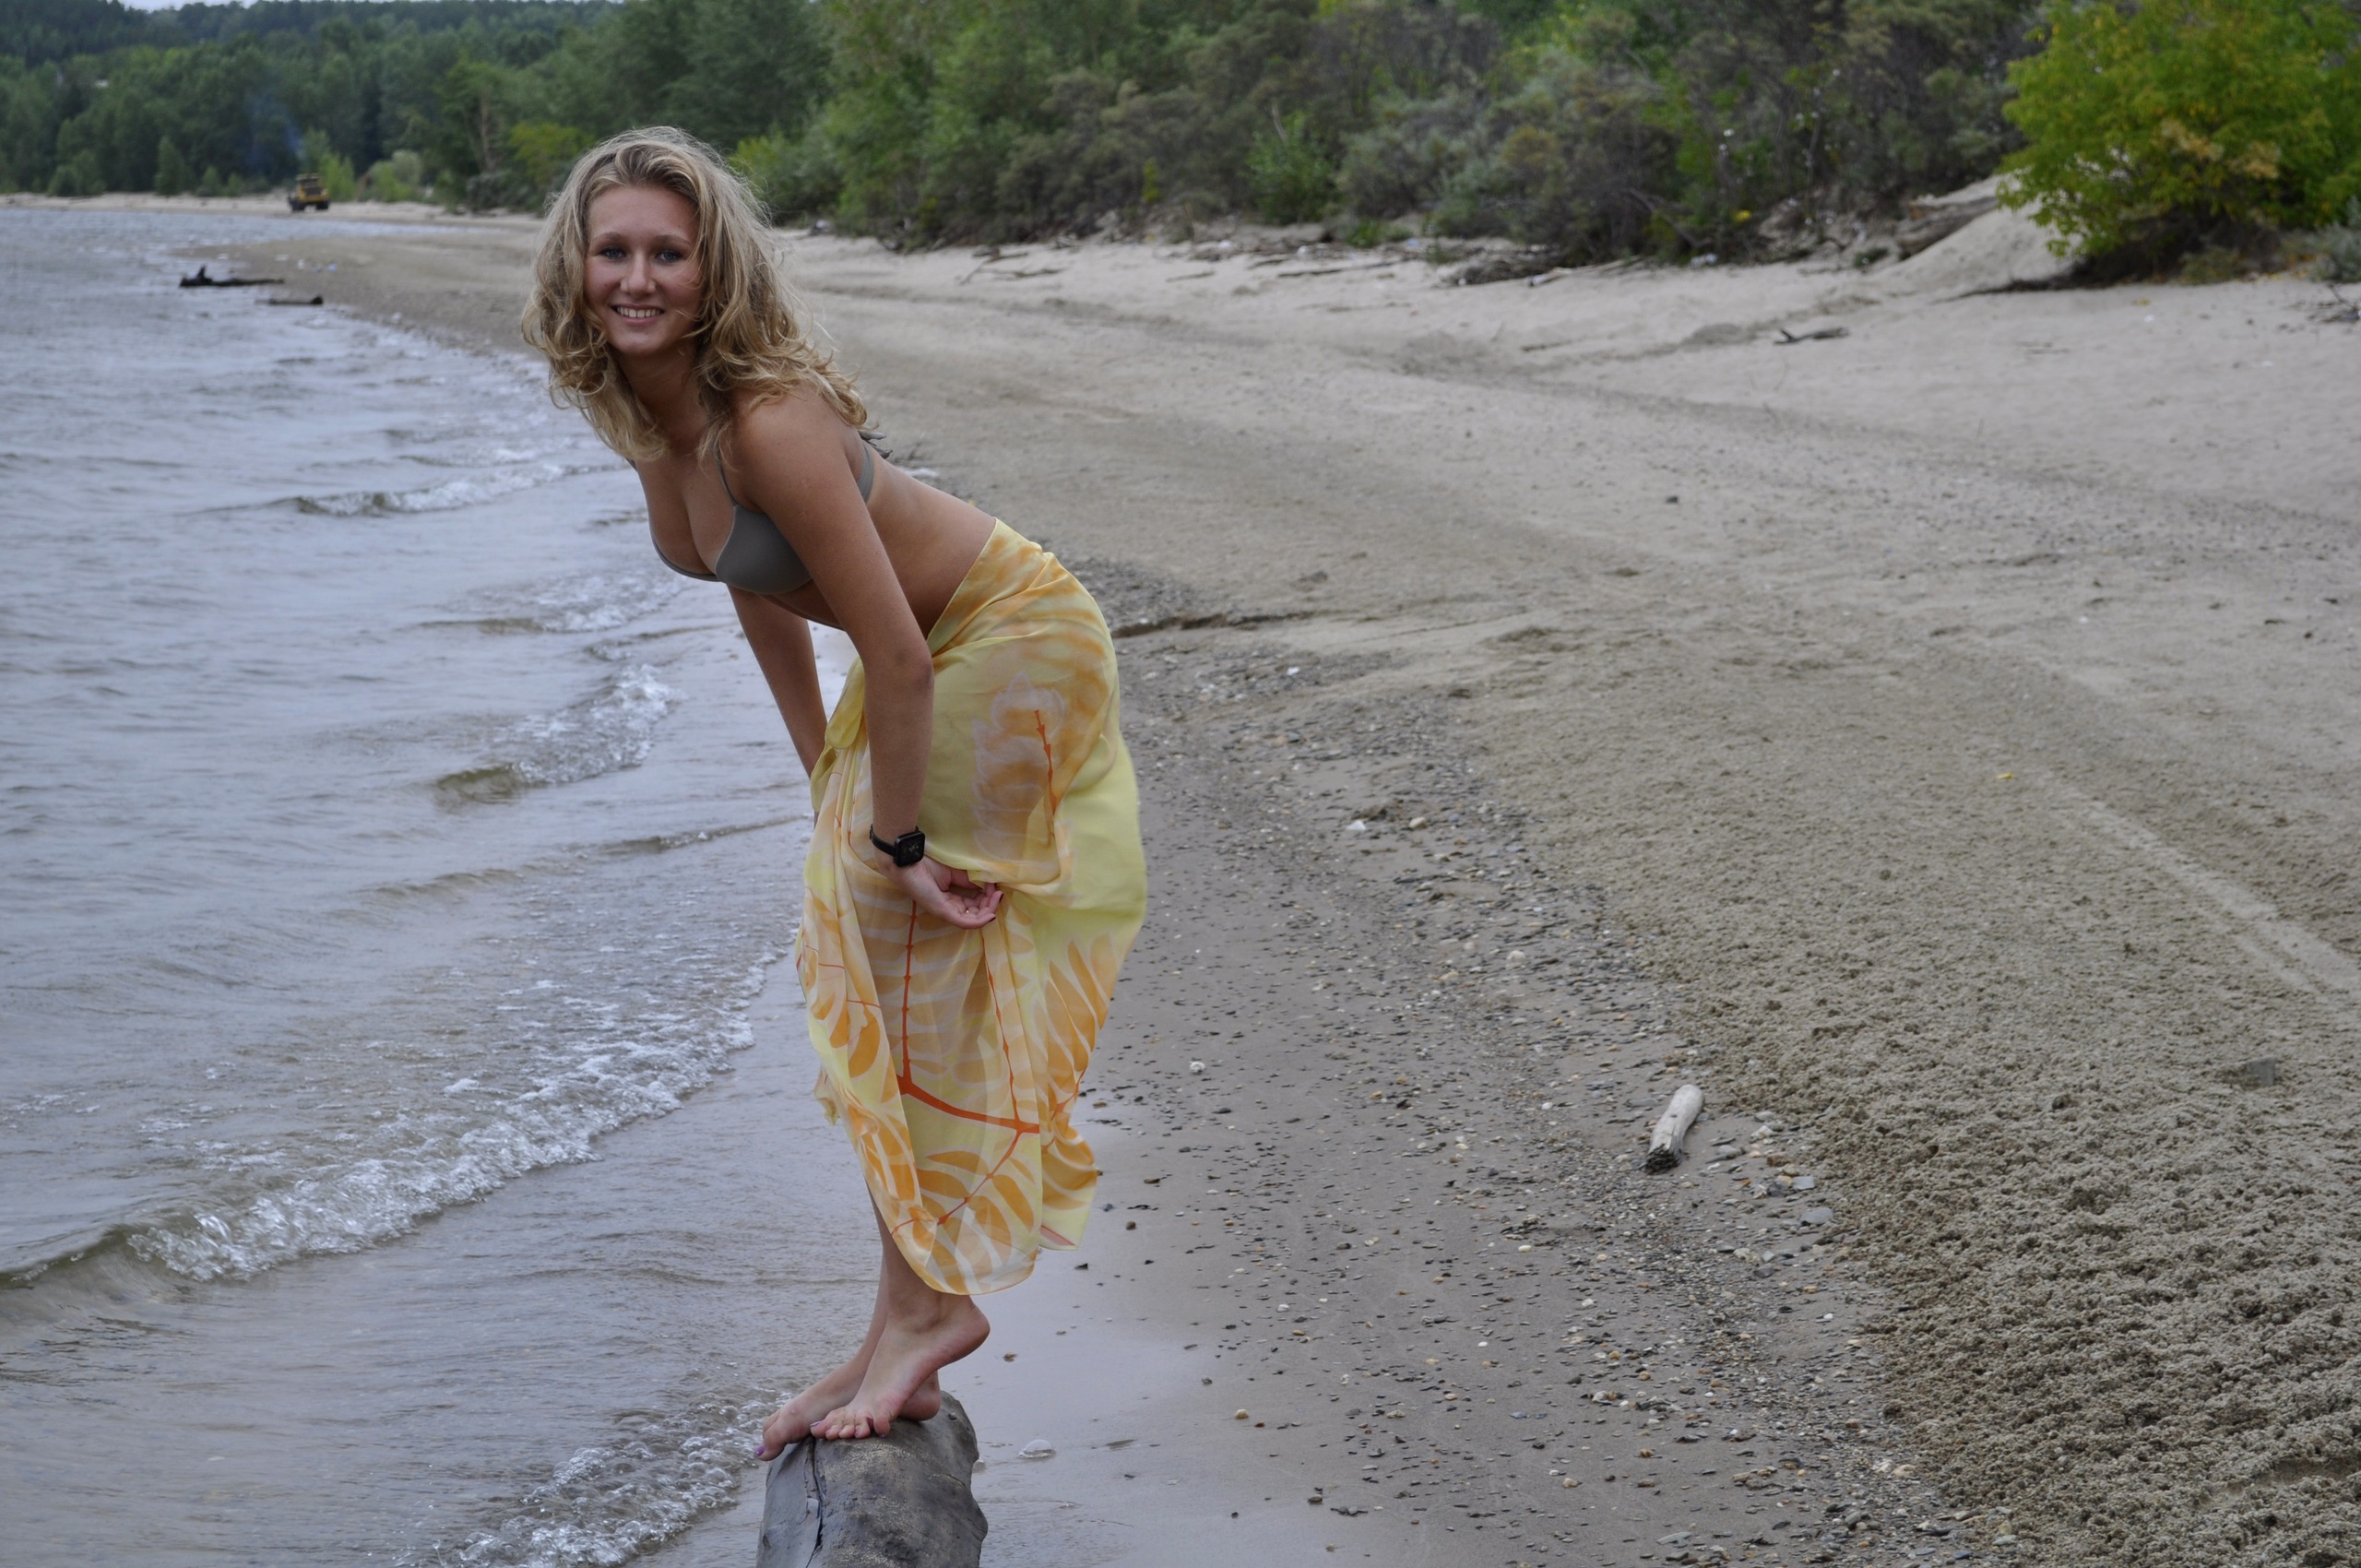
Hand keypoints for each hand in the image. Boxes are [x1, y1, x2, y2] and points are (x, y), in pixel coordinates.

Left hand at [886, 856, 1002, 928]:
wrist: (909, 862)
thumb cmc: (927, 864)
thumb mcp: (955, 872)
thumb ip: (970, 879)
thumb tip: (988, 884)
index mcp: (950, 899)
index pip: (974, 905)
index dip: (987, 897)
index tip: (996, 886)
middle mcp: (949, 909)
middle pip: (975, 913)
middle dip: (990, 904)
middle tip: (998, 892)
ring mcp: (945, 912)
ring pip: (972, 919)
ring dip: (988, 910)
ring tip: (996, 898)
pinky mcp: (943, 912)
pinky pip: (965, 922)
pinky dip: (979, 920)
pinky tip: (990, 913)